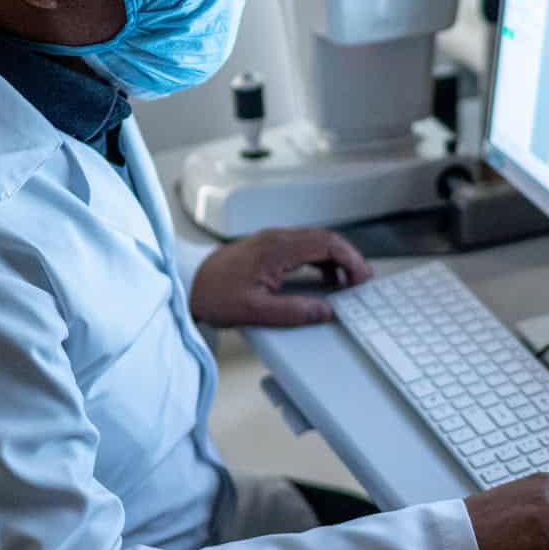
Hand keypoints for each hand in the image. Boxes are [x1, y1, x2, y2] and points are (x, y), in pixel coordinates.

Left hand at [190, 227, 371, 328]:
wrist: (187, 285)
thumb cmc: (214, 295)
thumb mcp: (255, 311)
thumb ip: (294, 312)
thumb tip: (326, 312)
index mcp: (278, 248)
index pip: (328, 243)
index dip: (351, 260)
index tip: (361, 279)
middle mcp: (277, 237)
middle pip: (326, 238)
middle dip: (349, 259)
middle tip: (361, 282)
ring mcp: (272, 240)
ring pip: (316, 241)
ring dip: (336, 259)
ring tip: (347, 282)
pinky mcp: (267, 247)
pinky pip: (303, 246)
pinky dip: (320, 260)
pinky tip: (324, 278)